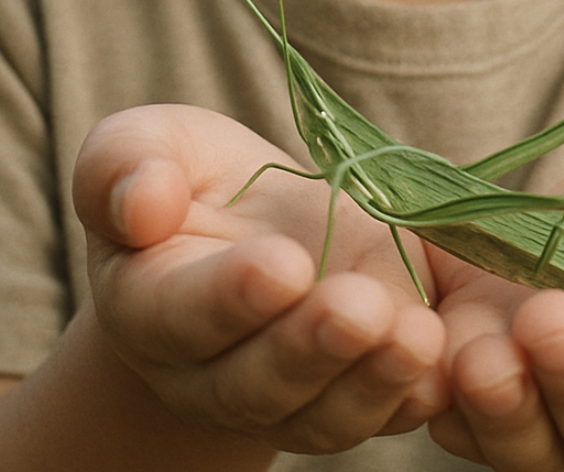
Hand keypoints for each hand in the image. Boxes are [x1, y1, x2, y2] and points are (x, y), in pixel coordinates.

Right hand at [72, 105, 447, 456]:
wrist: (243, 224)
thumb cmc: (184, 177)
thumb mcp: (142, 147)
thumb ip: (122, 167)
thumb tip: (142, 202)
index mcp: (146, 306)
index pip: (180, 313)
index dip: (231, 295)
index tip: (284, 263)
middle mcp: (207, 372)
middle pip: (254, 381)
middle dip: (311, 347)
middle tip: (361, 307)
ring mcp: (281, 395)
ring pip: (319, 413)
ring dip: (370, 380)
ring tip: (417, 336)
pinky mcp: (346, 391)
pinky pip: (374, 416)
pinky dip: (408, 399)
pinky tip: (441, 367)